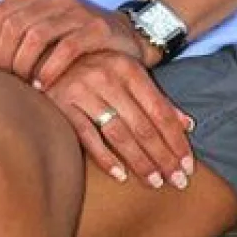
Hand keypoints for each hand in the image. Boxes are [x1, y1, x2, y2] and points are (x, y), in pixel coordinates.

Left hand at [0, 0, 149, 87]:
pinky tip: (44, 84)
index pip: (0, 11)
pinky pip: (65, 48)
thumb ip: (21, 21)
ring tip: (24, 82)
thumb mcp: (49, 22)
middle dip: (5, 55)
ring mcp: (79, 12)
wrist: (128, 36)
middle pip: (15, 25)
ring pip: (37, 36)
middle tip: (7, 77)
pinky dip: (49, 69)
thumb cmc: (79, 37)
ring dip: (24, 63)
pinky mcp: (98, 29)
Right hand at [44, 49, 194, 188]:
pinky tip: (120, 175)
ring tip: (154, 182)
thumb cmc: (96, 69)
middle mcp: (108, 77)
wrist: (47, 55)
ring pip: (119, 133)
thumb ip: (157, 100)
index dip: (176, 140)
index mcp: (129, 69)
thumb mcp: (129, 75)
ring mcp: (82, 91)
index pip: (160, 111)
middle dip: (163, 156)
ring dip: (139, 161)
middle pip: (143, 126)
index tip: (188, 165)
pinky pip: (87, 137)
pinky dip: (105, 158)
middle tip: (178, 181)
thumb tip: (188, 126)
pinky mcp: (59, 106)